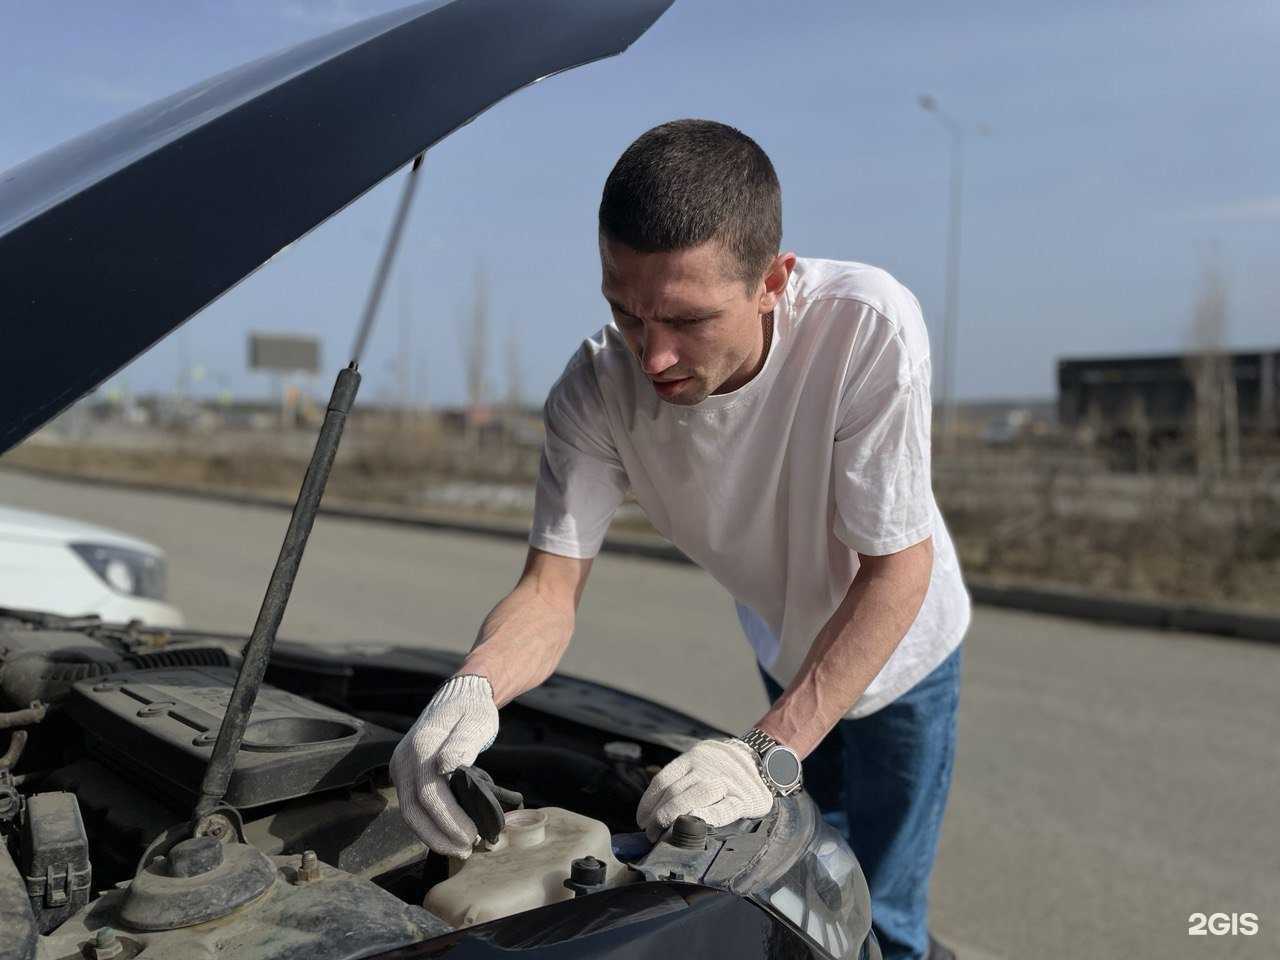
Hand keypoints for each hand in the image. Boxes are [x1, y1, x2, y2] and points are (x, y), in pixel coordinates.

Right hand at [390, 674, 498, 858]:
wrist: (460, 696)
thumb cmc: (473, 710)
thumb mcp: (476, 721)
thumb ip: (463, 743)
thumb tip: (447, 765)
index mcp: (422, 745)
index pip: (429, 793)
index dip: (449, 819)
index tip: (473, 834)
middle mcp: (405, 758)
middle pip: (414, 808)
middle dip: (440, 835)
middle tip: (468, 849)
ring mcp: (401, 767)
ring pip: (409, 812)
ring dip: (433, 835)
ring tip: (460, 849)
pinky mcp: (405, 775)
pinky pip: (412, 806)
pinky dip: (429, 825)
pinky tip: (448, 835)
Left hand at [636, 738, 773, 837]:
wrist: (763, 760)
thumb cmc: (724, 770)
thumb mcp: (702, 763)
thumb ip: (682, 780)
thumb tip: (650, 813)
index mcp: (693, 757)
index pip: (662, 780)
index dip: (648, 803)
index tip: (642, 820)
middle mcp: (707, 765)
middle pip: (674, 792)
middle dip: (658, 816)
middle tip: (650, 833)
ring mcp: (726, 781)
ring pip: (694, 797)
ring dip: (674, 818)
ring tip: (664, 835)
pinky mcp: (744, 799)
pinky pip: (723, 809)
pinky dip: (706, 817)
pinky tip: (693, 824)